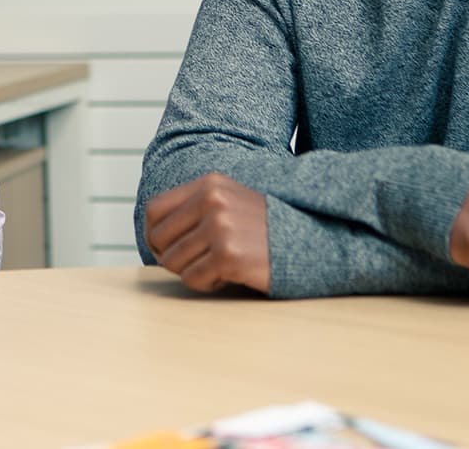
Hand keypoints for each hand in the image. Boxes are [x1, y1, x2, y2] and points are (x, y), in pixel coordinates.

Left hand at [142, 173, 270, 293]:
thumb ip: (194, 210)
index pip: (155, 209)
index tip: (165, 249)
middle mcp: (212, 201)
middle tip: (195, 264)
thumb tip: (153, 236)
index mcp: (209, 184)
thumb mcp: (230, 203)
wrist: (315, 245)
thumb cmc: (267, 230)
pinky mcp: (228, 255)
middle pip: (159, 238)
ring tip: (219, 267)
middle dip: (171, 257)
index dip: (154, 234)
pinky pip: (193, 279)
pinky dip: (206, 284)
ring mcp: (220, 227)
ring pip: (174, 262)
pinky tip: (229, 276)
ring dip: (193, 271)